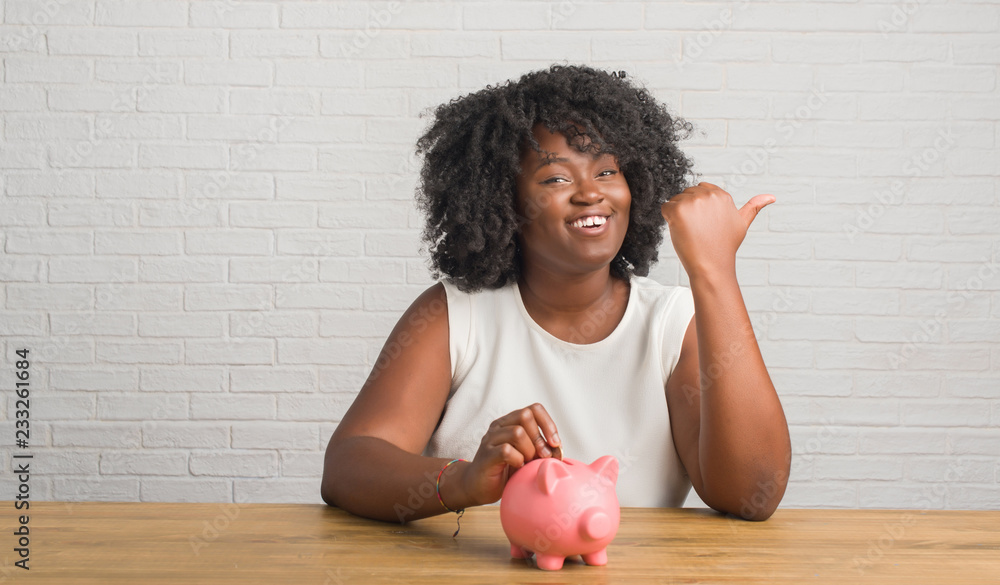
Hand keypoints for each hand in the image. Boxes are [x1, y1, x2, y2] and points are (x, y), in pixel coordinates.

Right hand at [460, 403, 560, 505]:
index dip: (548, 424)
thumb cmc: (505, 470)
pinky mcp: (486, 455)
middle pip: (525, 416)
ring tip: (527, 463)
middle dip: (539, 438)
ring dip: (529, 450)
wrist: (478, 486)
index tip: (555, 443)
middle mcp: (499, 426)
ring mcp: (491, 439)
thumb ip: (540, 448)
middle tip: (541, 456)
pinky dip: (518, 460)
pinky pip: (507, 450)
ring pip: (517, 432)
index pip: (534, 409)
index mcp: (510, 422)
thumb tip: (558, 449)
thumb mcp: (527, 456)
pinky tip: (517, 468)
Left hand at [660, 182, 774, 277]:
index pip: (701, 189)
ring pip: (676, 201)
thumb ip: (753, 207)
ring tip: (691, 231)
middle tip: (698, 230)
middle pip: (687, 194)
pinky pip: (665, 207)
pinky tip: (680, 230)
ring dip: (678, 215)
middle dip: (688, 210)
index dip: (699, 207)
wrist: (711, 266)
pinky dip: (668, 219)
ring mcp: (693, 202)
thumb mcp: (742, 224)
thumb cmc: (725, 247)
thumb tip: (771, 196)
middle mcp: (709, 195)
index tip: (705, 223)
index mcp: (722, 195)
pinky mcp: (678, 210)